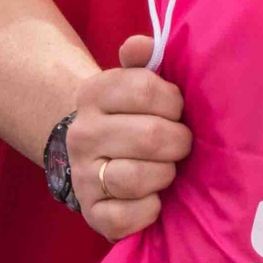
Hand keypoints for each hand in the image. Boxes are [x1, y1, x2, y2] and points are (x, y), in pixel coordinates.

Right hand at [69, 36, 192, 241]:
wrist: (95, 154)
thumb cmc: (135, 115)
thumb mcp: (137, 81)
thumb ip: (145, 58)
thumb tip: (142, 45)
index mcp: (95, 93)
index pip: (146, 89)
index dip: (173, 102)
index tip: (176, 110)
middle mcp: (83, 133)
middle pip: (151, 136)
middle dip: (179, 142)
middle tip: (180, 145)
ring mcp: (83, 175)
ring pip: (135, 178)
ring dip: (165, 175)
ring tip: (167, 170)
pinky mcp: (91, 212)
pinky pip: (125, 218)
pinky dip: (148, 211)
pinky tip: (153, 200)